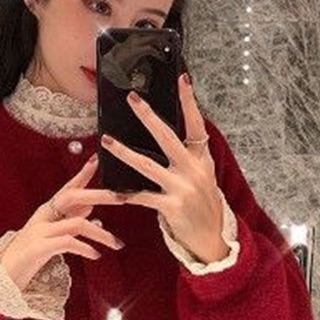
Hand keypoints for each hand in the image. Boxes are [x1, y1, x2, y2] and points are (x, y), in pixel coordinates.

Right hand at [0, 156, 125, 290]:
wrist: (2, 278)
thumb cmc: (29, 257)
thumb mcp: (50, 235)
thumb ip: (69, 220)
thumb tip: (90, 206)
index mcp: (46, 212)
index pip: (67, 188)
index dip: (82, 174)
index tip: (97, 160)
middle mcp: (42, 217)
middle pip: (73, 197)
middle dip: (99, 195)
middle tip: (122, 198)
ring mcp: (39, 231)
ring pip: (77, 223)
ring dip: (101, 233)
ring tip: (116, 244)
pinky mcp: (38, 248)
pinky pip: (68, 243)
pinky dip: (85, 248)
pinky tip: (95, 255)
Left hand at [99, 73, 228, 263]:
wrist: (213, 240)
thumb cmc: (204, 205)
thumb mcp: (204, 175)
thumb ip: (189, 156)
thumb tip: (167, 133)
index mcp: (202, 159)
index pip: (196, 123)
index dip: (188, 101)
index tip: (182, 78)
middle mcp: (193, 170)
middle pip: (167, 137)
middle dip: (148, 116)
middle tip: (132, 99)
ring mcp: (182, 188)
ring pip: (147, 165)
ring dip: (124, 152)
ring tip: (106, 141)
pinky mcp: (171, 207)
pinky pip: (142, 197)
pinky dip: (125, 195)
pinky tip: (112, 192)